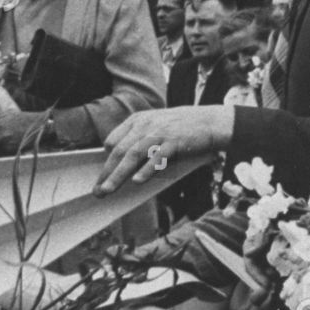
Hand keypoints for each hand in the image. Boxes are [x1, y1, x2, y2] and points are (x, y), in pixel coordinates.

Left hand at [0, 111, 49, 156]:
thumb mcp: (11, 114)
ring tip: (3, 142)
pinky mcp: (15, 149)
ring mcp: (9, 143)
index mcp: (0, 125)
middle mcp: (3, 135)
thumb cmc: (27, 118)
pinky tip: (11, 143)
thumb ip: (0, 118)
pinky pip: (6, 151)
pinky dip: (6, 149)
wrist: (41, 125)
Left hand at [96, 106, 234, 195]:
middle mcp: (146, 124)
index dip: (106, 159)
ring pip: (133, 155)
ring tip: (108, 189)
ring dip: (118, 175)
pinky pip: (156, 158)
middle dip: (106, 172)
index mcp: (138, 119)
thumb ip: (141, 138)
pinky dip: (146, 170)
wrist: (211, 121)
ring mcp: (160, 132)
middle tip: (98, 190)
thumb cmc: (184, 127)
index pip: (113, 140)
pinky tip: (137, 181)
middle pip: (119, 150)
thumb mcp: (157, 124)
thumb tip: (125, 163)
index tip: (103, 175)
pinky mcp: (175, 142)